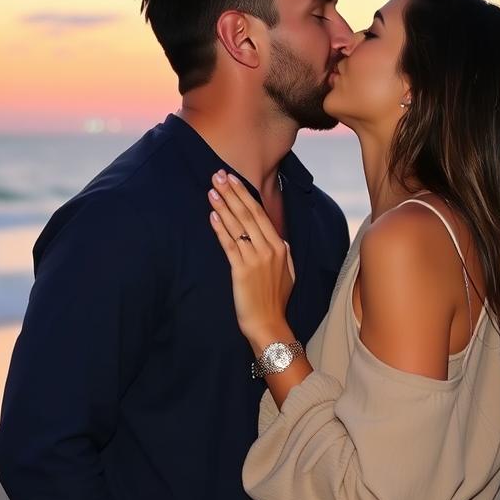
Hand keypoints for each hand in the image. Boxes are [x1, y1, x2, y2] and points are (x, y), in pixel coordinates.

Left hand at [208, 170, 294, 342]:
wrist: (269, 324)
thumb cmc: (274, 301)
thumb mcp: (287, 273)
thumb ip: (281, 252)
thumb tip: (277, 238)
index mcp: (280, 247)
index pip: (260, 214)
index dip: (245, 195)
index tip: (233, 179)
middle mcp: (269, 249)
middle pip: (248, 214)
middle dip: (232, 192)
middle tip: (218, 175)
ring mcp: (256, 259)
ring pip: (237, 226)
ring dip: (223, 205)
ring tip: (212, 190)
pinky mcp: (241, 270)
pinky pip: (229, 244)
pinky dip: (220, 228)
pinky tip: (212, 215)